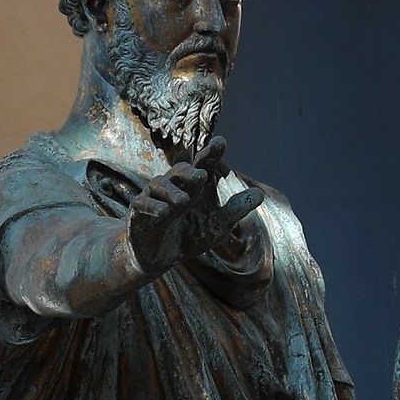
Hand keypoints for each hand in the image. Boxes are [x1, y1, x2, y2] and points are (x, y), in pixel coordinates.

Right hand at [126, 136, 263, 279]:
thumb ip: (235, 211)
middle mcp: (174, 187)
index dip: (211, 153)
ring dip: (172, 191)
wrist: (158, 258)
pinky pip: (142, 205)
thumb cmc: (188, 236)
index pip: (204, 165)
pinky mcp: (138, 213)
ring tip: (185, 201)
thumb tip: (260, 194)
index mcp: (195, 188)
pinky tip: (164, 213)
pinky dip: (153, 207)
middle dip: (190, 171)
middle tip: (203, 176)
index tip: (221, 142)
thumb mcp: (216, 227)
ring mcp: (154, 198)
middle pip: (180, 170)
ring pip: (159, 183)